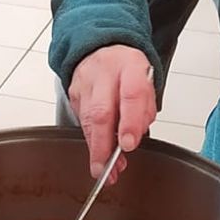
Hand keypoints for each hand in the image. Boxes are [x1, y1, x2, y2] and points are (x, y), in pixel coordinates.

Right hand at [67, 45, 155, 180]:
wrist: (101, 49)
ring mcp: (85, 82)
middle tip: (108, 169)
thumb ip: (143, 110)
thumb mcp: (146, 82)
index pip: (131, 94)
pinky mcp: (73, 93)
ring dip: (96, 149)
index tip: (128, 146)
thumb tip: (131, 140)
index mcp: (130, 65)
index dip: (129, 123)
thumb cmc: (127, 70)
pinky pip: (80, 121)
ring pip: (87, 120)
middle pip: (101, 112)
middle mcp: (104, 72)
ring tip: (104, 171)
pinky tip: (98, 153)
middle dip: (104, 146)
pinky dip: (90, 140)